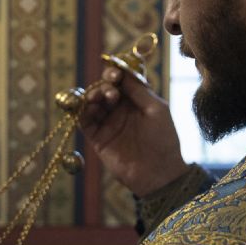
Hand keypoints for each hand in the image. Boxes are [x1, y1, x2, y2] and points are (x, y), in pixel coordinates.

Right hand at [79, 66, 187, 196]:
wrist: (159, 172)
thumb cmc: (164, 139)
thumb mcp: (157, 109)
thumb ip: (139, 90)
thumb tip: (122, 71)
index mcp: (136, 101)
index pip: (120, 81)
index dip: (115, 74)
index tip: (114, 73)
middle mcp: (119, 110)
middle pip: (104, 89)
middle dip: (104, 86)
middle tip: (110, 92)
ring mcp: (107, 123)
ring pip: (92, 103)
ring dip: (92, 96)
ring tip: (99, 98)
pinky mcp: (97, 138)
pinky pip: (84, 121)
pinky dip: (81, 111)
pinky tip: (88, 107)